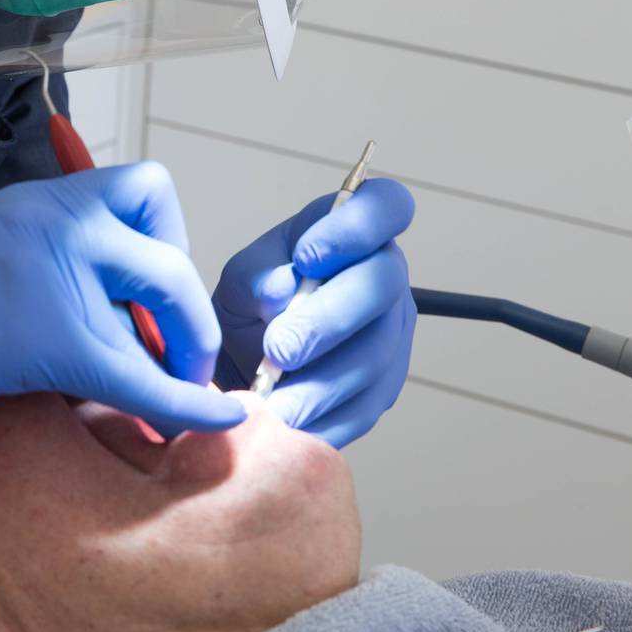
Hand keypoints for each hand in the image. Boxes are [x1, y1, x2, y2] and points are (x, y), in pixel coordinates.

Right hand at [0, 163, 242, 435]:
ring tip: (178, 390)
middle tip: (179, 359)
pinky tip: (214, 418)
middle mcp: (56, 217)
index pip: (147, 191)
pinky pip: (139, 371)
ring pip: (168, 295)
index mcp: (42, 199)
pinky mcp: (41, 333)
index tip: (154, 305)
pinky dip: (187, 402)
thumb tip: (108, 320)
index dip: (169, 249)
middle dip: (192, 310)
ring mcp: (51, 266)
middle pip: (171, 245)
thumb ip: (47, 268)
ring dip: (189, 349)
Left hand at [213, 179, 415, 446]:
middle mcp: (384, 276)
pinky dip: (325, 418)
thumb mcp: (240, 280)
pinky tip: (289, 425)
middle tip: (278, 349)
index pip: (387, 206)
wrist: (242, 363)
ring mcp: (392, 333)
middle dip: (328, 320)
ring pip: (375, 354)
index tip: (307, 257)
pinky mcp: (383, 387)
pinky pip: (365, 405)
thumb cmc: (251, 305)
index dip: (356, 228)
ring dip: (323, 381)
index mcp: (354, 230)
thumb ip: (255, 275)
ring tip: (275, 402)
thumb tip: (280, 288)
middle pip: (380, 288)